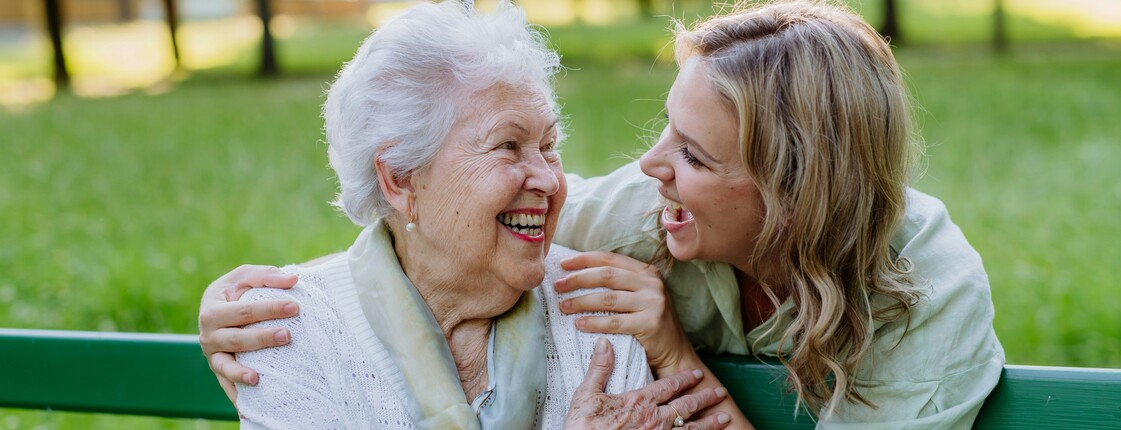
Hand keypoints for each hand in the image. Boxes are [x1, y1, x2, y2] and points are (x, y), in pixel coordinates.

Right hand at [198, 264, 298, 402]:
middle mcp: (208, 334)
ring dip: (242, 372)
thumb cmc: (238, 290)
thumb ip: (268, 276)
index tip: (295, 307)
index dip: (269, 308)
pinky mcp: (219, 372)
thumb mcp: (247, 277)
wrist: (225, 308)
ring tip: (257, 377)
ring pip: (226, 366)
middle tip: (288, 335)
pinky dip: (235, 396)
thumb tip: (293, 280)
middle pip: (236, 339)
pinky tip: (247, 409)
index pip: (243, 310)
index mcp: (212, 308)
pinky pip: (226, 386)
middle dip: (262, 338)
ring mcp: (213, 355)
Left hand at [554, 251, 690, 373]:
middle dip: (578, 279)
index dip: (584, 260)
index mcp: (647, 272)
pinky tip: (579, 324)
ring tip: (563, 306)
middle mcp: (651, 284)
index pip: (610, 259)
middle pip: (607, 276)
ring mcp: (653, 302)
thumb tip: (578, 274)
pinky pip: (614, 322)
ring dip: (581, 302)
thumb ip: (619, 283)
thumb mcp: (639, 296)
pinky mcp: (650, 323)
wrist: (674, 352)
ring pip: (608, 298)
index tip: (563, 264)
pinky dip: (594, 323)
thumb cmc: (649, 323)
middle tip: (558, 286)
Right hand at [565, 338, 729, 429]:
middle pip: (686, 407)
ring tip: (724, 418)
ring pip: (690, 429)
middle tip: (720, 392)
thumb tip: (605, 342)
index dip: (684, 379)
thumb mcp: (586, 395)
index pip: (668, 387)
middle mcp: (654, 420)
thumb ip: (599, 369)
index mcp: (639, 402)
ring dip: (709, 423)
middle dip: (705, 399)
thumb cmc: (583, 427)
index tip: (697, 374)